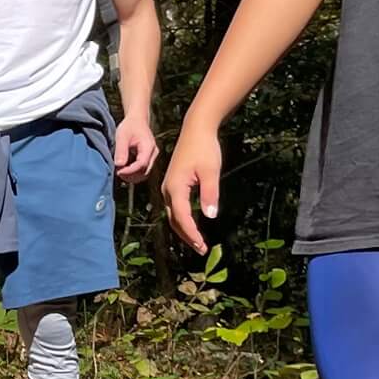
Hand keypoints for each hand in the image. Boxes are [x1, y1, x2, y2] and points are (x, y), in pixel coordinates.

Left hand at [113, 118, 158, 183]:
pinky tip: (124, 169)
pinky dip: (133, 174)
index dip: (129, 171)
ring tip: (120, 170)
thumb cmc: (129, 127)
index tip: (118, 171)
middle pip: (144, 172)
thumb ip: (121, 150)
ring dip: (131, 176)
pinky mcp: (148, 160)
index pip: (142, 164)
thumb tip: (119, 165)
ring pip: (144, 174)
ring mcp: (152, 158)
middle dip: (130, 175)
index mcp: (149, 147)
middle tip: (117, 171)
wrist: (137, 121)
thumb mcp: (122, 136)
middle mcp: (153, 154)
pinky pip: (142, 172)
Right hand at [159, 126, 221, 255]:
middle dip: (187, 236)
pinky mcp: (172, 185)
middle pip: (174, 220)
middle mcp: (167, 190)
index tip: (202, 246)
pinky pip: (175, 207)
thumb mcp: (211, 172)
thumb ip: (210, 194)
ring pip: (173, 215)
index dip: (192, 234)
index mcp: (175, 188)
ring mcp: (168, 188)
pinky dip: (182, 219)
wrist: (196, 129)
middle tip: (200, 249)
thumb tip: (210, 216)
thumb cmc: (204, 149)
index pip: (182, 218)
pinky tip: (192, 224)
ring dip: (184, 229)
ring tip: (197, 241)